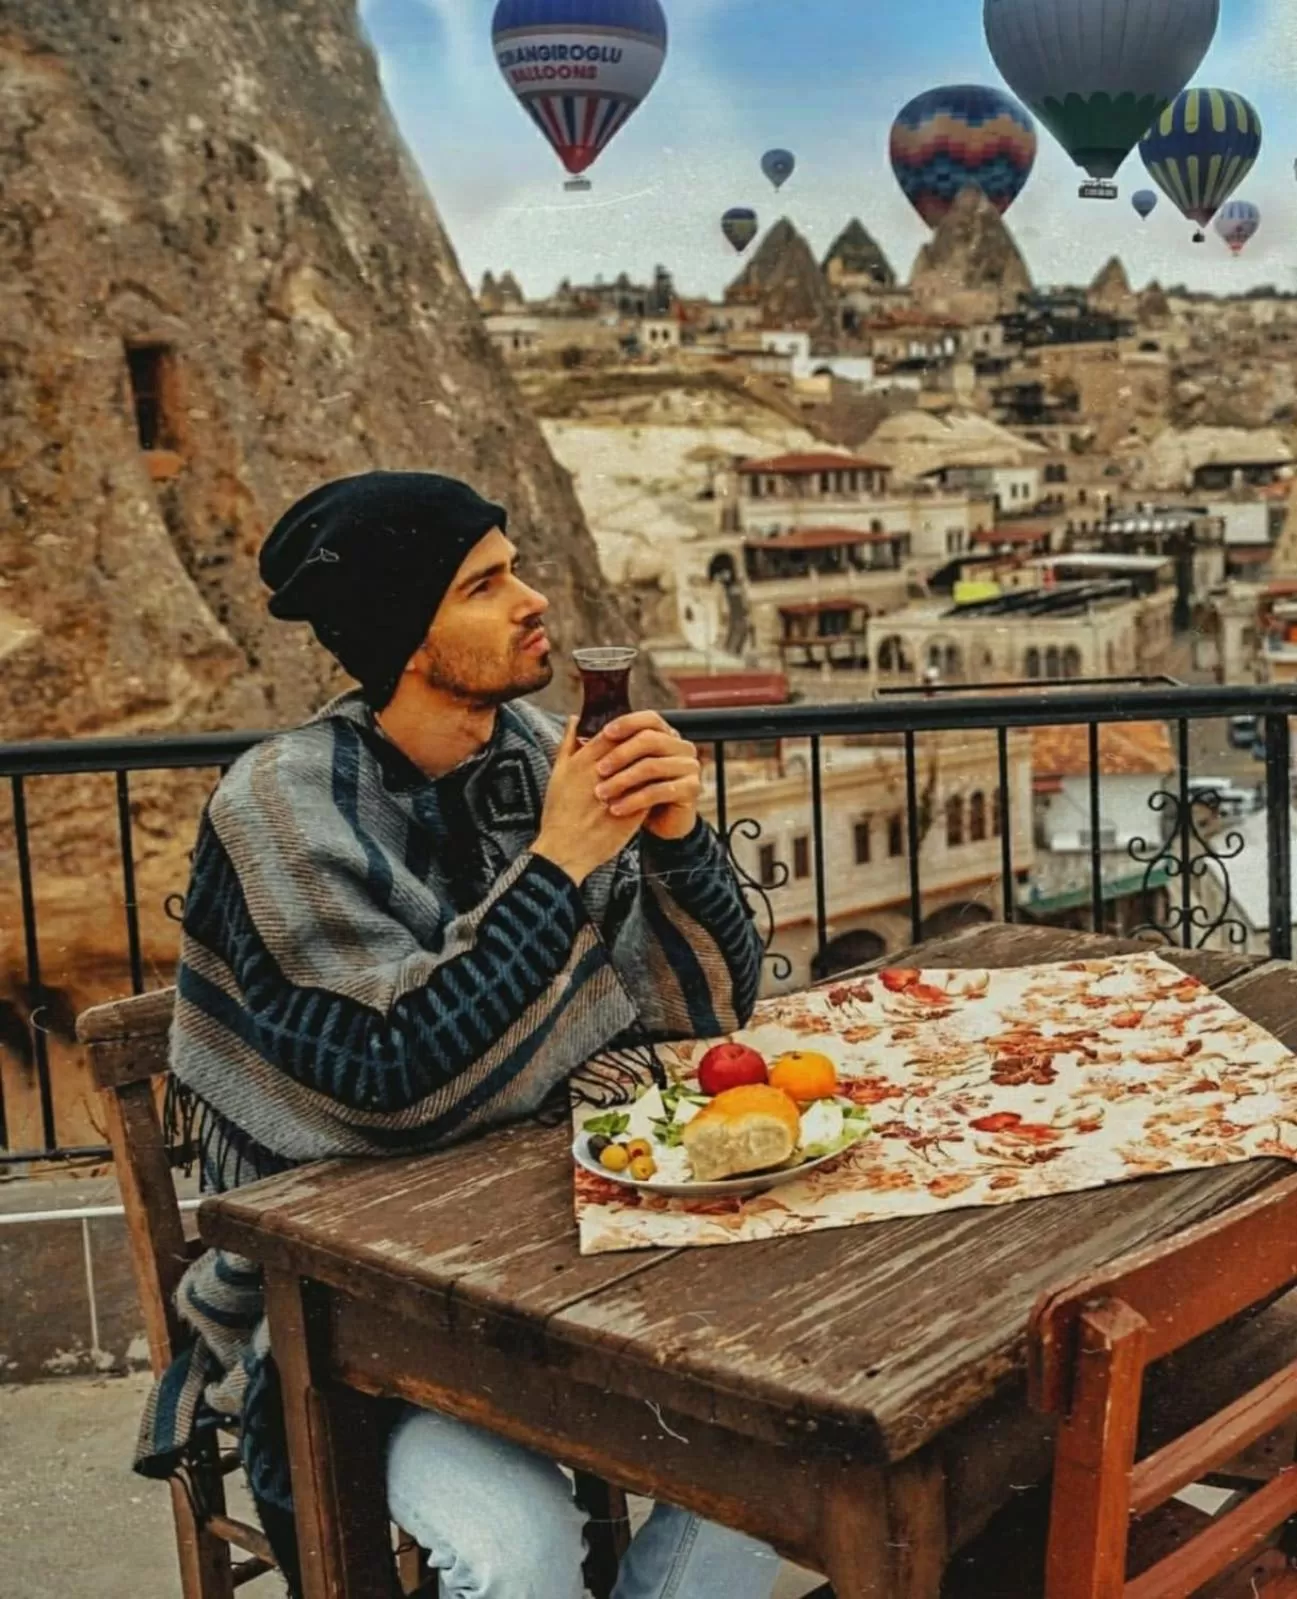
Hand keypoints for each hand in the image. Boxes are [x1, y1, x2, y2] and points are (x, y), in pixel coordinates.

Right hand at [532, 718, 644, 883]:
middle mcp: (602, 775)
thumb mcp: (557, 774)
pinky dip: (655, 785)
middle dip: (642, 743)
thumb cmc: (558, 813)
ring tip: (656, 761)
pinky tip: (659, 784)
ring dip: (652, 763)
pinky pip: (650, 792)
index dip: (625, 730)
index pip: (612, 734)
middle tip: (649, 743)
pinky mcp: (633, 812)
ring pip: (644, 768)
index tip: (630, 732)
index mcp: (583, 762)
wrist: (565, 851)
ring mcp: (619, 794)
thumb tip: (574, 718)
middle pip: (631, 748)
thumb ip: (567, 744)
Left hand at [591, 710, 701, 840]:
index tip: (605, 733)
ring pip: (652, 767)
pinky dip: (634, 800)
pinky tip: (616, 809)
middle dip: (620, 754)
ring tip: (602, 793)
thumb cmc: (636, 790)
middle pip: (650, 740)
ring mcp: (689, 766)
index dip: (628, 723)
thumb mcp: (617, 766)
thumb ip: (598, 743)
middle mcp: (681, 746)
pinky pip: (660, 791)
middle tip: (599, 769)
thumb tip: (574, 719)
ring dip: (623, 780)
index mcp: (665, 734)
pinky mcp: (691, 789)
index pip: (650, 718)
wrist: (658, 823)